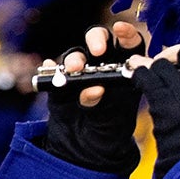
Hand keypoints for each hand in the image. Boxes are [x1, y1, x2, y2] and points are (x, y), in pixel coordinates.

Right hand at [41, 24, 146, 172]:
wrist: (84, 148)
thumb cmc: (107, 131)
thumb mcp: (109, 123)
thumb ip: (103, 106)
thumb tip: (94, 89)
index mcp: (125, 71)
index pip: (130, 44)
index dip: (126, 34)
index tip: (120, 30)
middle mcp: (102, 65)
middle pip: (100, 40)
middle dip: (97, 40)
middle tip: (97, 51)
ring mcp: (79, 72)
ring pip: (76, 54)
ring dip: (75, 58)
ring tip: (73, 70)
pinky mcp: (59, 82)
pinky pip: (52, 71)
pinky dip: (50, 69)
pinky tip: (49, 70)